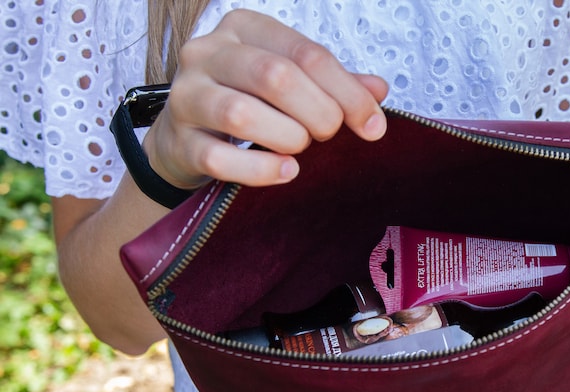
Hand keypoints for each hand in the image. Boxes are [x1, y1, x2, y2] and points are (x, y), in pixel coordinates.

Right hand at [142, 9, 388, 189]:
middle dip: (317, 111)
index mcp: (243, 28)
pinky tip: (285, 172)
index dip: (347, 91)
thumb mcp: (288, 83)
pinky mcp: (178, 140)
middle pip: (275, 76)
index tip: (372, 125)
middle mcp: (208, 53)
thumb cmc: (245, 102)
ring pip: (241, 113)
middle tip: (328, 135)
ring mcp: (187, 96)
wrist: (184, 138)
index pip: (305, 53)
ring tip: (300, 151)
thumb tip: (378, 90)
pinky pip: (219, 157)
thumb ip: (331, 84)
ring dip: (286, 137)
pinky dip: (259, 169)